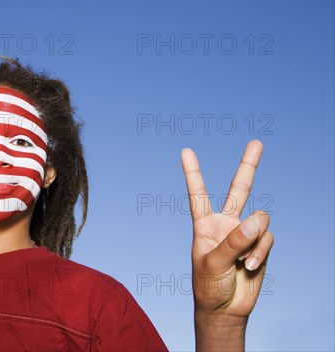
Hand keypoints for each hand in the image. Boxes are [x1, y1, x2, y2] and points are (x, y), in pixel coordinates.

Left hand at [181, 140, 273, 349]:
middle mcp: (225, 224)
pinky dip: (260, 253)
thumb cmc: (208, 285)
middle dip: (249, 166)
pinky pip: (267, 238)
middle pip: (239, 190)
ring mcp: (244, 234)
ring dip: (254, 241)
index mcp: (204, 225)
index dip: (193, 172)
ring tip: (242, 261)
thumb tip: (258, 219)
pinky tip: (249, 267)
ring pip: (260, 220)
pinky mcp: (260, 245)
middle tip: (257, 143)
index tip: (185, 151)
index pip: (198, 194)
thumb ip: (234, 241)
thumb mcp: (212, 263)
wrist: (225, 309)